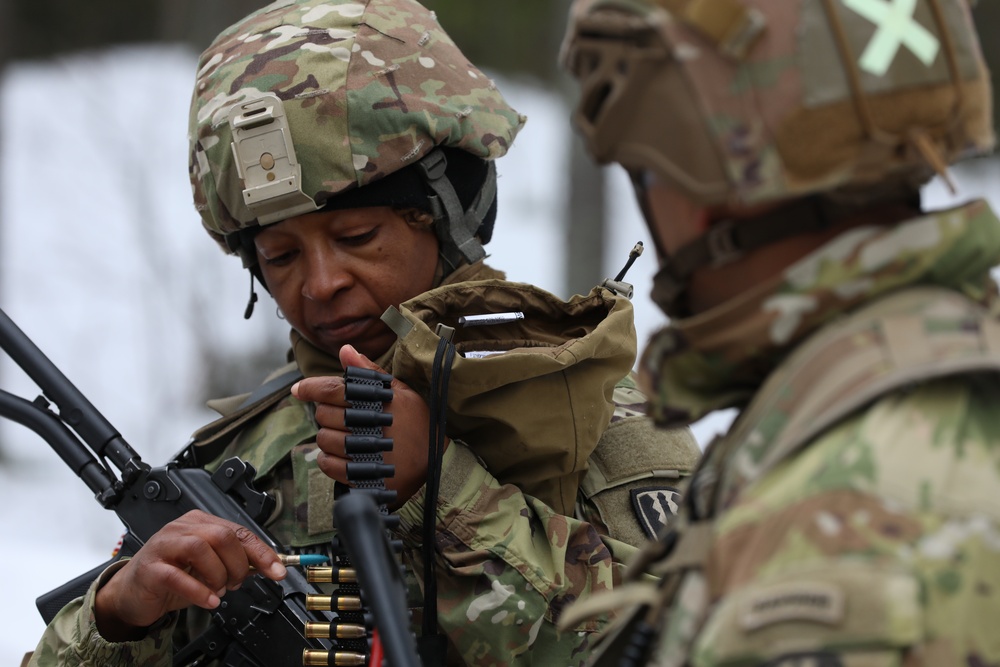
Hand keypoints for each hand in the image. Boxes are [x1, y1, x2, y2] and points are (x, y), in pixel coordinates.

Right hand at [93, 510, 285, 640]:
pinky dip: (198, 590)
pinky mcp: (150, 567)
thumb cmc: (172, 577)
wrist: (133, 594)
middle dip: (238, 564)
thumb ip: (234, 562)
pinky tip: (209, 600)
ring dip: (218, 575)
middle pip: (222, 536)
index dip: (262, 552)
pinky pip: (177, 575)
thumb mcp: (209, 568)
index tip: (278, 571)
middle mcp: (182, 528)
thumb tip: (267, 565)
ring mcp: (164, 545)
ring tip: (219, 590)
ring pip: (201, 548)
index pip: (238, 531)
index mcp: (200, 523)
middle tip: (236, 583)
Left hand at [292, 344, 440, 507]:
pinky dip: (328, 459)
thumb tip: (345, 350)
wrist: (437, 464)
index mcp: (376, 401)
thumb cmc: (420, 425)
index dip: (311, 388)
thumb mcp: (402, 393)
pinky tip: (342, 454)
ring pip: (324, 439)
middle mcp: (368, 425)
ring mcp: (363, 453)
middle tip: (345, 416)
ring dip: (329, 437)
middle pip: (324, 414)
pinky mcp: (360, 476)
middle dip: (328, 413)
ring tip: (347, 436)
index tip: (299, 389)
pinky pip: (328, 465)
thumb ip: (370, 373)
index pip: (333, 390)